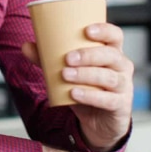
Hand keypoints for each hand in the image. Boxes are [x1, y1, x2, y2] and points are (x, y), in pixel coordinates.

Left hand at [23, 23, 133, 151]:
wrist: (98, 121)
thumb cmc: (86, 87)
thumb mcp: (67, 70)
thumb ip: (47, 58)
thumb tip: (26, 46)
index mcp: (111, 52)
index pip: (115, 35)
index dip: (104, 30)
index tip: (86, 30)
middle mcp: (121, 66)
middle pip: (111, 55)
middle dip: (89, 55)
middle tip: (67, 58)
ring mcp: (124, 86)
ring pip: (109, 77)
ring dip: (86, 75)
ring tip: (65, 75)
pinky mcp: (120, 105)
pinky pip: (108, 99)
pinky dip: (90, 96)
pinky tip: (74, 93)